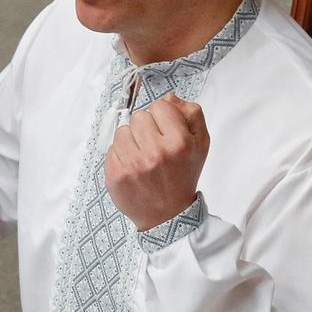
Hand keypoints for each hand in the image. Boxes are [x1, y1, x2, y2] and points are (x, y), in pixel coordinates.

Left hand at [105, 93, 209, 230]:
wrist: (168, 215)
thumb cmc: (183, 176)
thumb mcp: (200, 144)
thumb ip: (191, 114)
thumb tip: (169, 97)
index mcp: (178, 142)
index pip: (159, 106)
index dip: (163, 117)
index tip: (166, 133)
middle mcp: (155, 152)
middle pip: (139, 116)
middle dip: (146, 129)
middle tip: (154, 147)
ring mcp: (133, 164)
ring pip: (122, 131)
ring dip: (131, 141)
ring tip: (142, 157)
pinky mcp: (115, 175)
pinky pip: (111, 148)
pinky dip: (120, 156)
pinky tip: (133, 168)